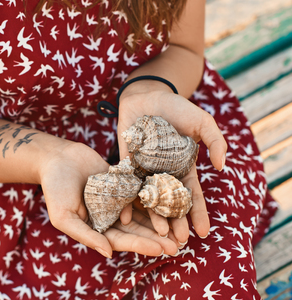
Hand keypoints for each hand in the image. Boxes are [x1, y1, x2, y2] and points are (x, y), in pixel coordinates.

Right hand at [39, 141, 178, 257]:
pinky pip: (141, 192)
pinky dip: (155, 198)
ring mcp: (118, 200)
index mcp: (96, 228)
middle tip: (178, 246)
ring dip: (160, 221)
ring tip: (180, 229)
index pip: (121, 240)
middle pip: (136, 229)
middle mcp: (109, 216)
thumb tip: (108, 253)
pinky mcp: (123, 183)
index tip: (159, 249)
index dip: (140, 245)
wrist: (57, 158)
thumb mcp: (64, 216)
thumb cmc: (55, 188)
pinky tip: (171, 202)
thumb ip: (85, 234)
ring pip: (142, 212)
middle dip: (156, 238)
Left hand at [116, 82, 226, 242]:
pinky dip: (125, 201)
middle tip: (178, 243)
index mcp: (183, 168)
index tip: (202, 232)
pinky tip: (124, 218)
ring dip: (153, 219)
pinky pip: (126, 186)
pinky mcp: (126, 165)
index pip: (192, 195)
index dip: (197, 213)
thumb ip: (215, 141)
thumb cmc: (177, 108)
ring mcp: (144, 171)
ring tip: (157, 236)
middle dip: (175, 223)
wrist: (148, 96)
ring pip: (149, 200)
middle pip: (170, 203)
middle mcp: (164, 173)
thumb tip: (222, 167)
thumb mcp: (202, 122)